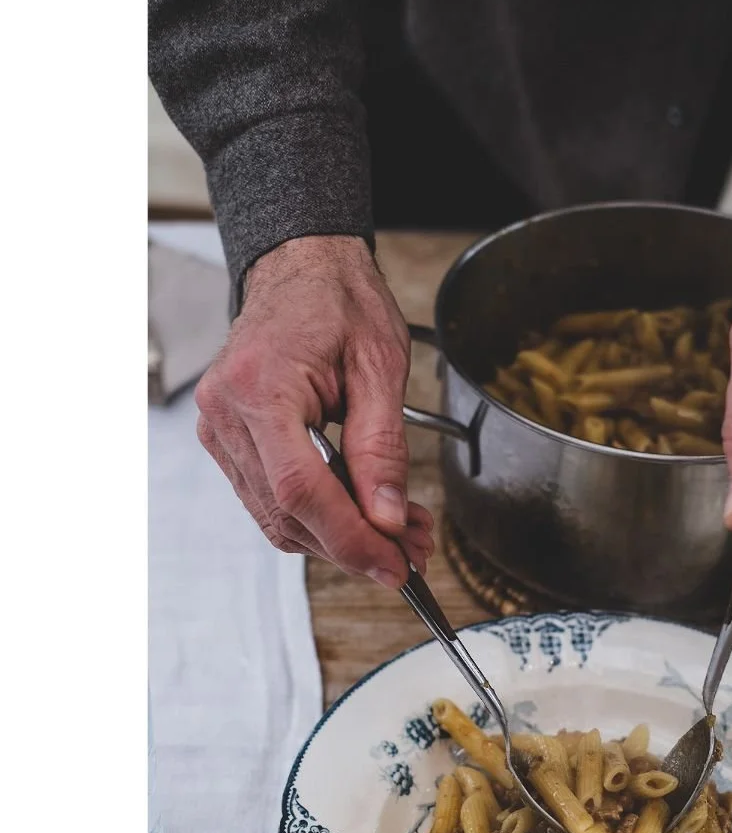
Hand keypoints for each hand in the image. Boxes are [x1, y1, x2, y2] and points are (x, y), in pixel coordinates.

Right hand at [195, 235, 433, 584]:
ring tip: (397, 534)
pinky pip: (269, 498)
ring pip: (276, 516)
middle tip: (412, 554)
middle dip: (353, 546)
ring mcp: (218, 428)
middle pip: (286, 513)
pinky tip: (360, 513)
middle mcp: (226, 412)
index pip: (300, 490)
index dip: (349, 538)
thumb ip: (382, 448)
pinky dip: (317, 516)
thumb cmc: (338, 301)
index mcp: (260, 387)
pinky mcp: (227, 438)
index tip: (394, 565)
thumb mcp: (380, 367)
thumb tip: (388, 518)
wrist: (300, 267)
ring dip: (338, 538)